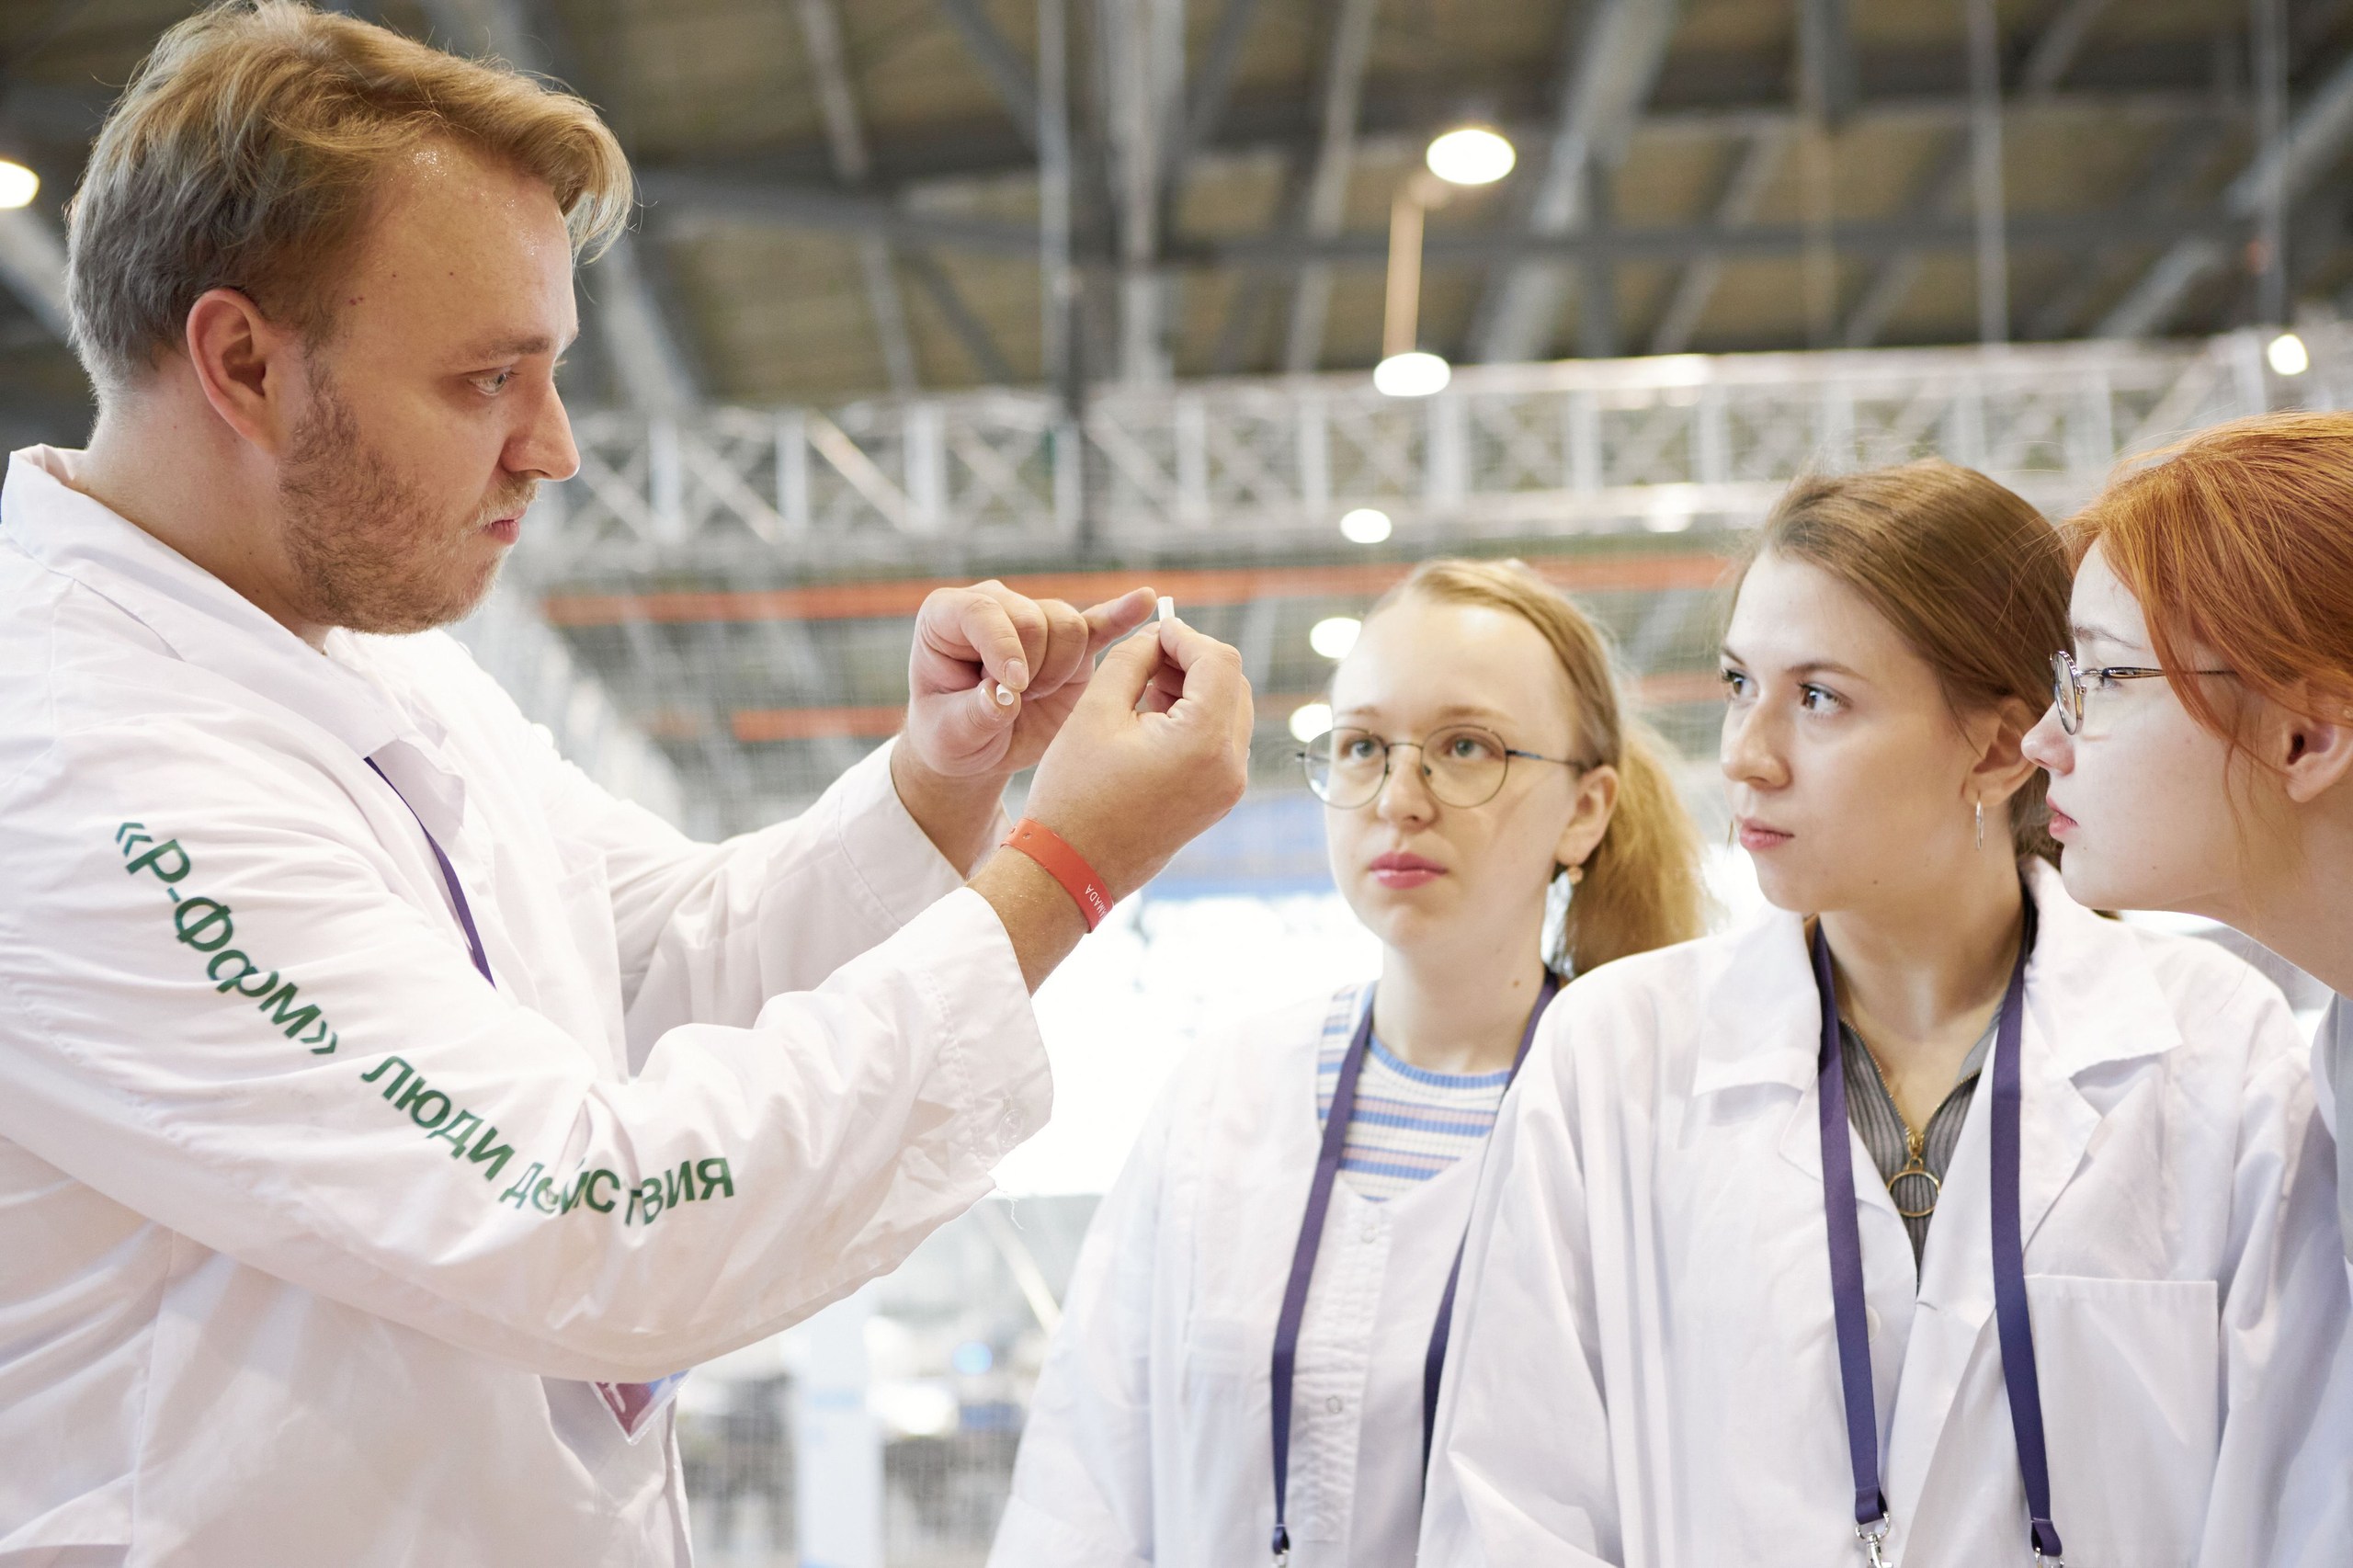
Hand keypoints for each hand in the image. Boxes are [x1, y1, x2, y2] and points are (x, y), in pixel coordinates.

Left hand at [902, 581, 1158, 781]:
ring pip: (1069, 627)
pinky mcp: (1071, 643)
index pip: (984, 612)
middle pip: (1035, 619)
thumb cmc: (950, 736)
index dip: (1006, 648)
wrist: (977, 749)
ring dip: (1059, 671)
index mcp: (948, 615)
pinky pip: (1098, 624)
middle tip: (1016, 703)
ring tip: (1034, 696)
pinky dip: (1120, 614)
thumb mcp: (949, 735)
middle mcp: (994, 606)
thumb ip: (974, 715)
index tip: (1014, 689)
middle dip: (1033, 668)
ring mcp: (1035, 619)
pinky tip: (1144, 600)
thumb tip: (1003, 697)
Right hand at [1018, 614, 1254, 901]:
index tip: (1152, 632)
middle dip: (1193, 660)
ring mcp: (1229, 788)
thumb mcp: (1095, 711)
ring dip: (1195, 688)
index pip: (1219, 661)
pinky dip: (1195, 719)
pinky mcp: (1218, 800)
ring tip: (1143, 689)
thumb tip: (1158, 636)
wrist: (1070, 868)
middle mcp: (1230, 767)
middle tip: (1147, 657)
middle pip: (1233, 683)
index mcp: (1204, 742)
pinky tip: (1151, 719)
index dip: (1186, 636)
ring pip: (1230, 710)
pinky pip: (1220, 741)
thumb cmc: (1073, 792)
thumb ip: (1133, 659)